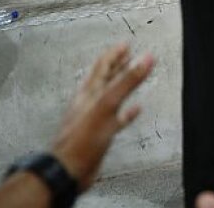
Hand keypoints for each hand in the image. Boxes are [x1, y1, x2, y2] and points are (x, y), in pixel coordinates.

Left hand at [50, 44, 154, 192]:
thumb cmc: (82, 138)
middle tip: (128, 54)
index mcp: (90, 92)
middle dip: (117, 65)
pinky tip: (134, 111)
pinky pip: (117, 118)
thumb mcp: (107, 105)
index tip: (126, 44)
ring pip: (110, 96)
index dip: (114, 53)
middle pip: (105, 78)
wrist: (68, 169)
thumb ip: (127, 81)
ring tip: (131, 76)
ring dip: (120, 85)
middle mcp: (91, 102)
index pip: (102, 66)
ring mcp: (95, 118)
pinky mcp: (101, 134)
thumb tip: (145, 58)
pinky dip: (127, 112)